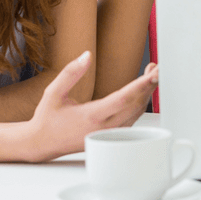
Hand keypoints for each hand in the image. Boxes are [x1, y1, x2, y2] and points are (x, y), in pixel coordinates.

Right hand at [27, 51, 158, 160]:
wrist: (41, 144)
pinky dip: (139, 104)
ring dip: (146, 94)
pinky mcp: (110, 137)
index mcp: (91, 116)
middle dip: (149, 85)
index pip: (122, 99)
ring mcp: (108, 134)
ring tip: (152, 74)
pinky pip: (131, 120)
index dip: (140, 85)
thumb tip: (86, 55)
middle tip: (159, 68)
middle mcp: (103, 127)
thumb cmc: (47, 119)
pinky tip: (141, 92)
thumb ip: (71, 72)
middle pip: (135, 105)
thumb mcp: (53, 92)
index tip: (154, 73)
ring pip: (136, 114)